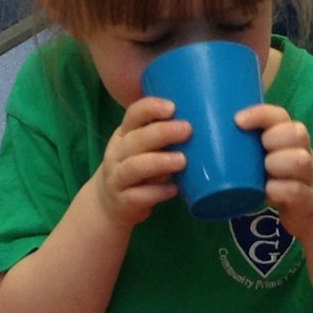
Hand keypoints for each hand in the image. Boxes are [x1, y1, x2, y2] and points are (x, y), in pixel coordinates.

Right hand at [92, 97, 189, 227]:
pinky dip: (157, 192)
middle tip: (187, 130)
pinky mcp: (123, 201)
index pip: (133, 115)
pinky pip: (138, 196)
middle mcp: (117, 154)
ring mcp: (117, 178)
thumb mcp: (143, 150)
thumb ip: (163, 138)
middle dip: (162, 132)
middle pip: (136, 139)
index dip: (151, 108)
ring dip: (159, 162)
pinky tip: (173, 190)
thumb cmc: (135, 170)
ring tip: (182, 160)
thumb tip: (203, 126)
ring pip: (134, 167)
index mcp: (124, 135)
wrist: (109, 205)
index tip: (173, 107)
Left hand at [243, 104, 312, 239]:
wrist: (312, 211)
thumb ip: (245, 146)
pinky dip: (279, 189)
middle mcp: (303, 152)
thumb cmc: (279, 179)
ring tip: (264, 171)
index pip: (280, 116)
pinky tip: (267, 191)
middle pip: (296, 133)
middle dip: (273, 139)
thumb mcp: (265, 159)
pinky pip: (295, 190)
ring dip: (277, 163)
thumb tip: (196, 136)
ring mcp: (307, 176)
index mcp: (289, 138)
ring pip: (300, 160)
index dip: (260, 114)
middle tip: (259, 151)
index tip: (238, 120)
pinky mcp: (306, 200)